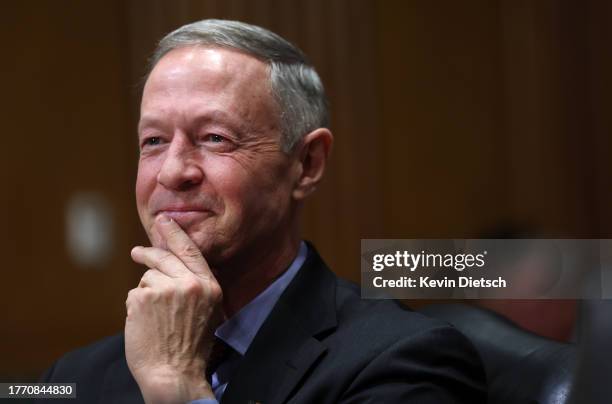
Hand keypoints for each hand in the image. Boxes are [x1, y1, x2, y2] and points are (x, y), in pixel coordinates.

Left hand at [125, 214, 223, 402]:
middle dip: (148, 253)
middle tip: (137, 252)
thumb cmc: (191, 348)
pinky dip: (135, 307)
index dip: (176, 234)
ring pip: (147, 278)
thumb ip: (196, 287)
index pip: (191, 252)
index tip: (165, 220)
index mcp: (209, 287)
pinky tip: (144, 324)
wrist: (174, 374)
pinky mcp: (143, 298)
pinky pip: (134, 294)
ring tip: (154, 319)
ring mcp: (165, 289)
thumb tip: (175, 267)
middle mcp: (189, 284)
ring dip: (146, 293)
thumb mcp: (209, 312)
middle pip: (164, 257)